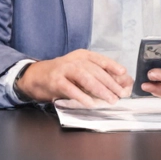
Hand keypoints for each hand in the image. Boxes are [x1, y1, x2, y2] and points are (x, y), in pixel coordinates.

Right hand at [17, 49, 131, 104]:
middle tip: (120, 94)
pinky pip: (71, 89)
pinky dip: (81, 96)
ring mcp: (64, 69)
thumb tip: (121, 83)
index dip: (112, 66)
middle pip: (95, 71)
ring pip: (85, 78)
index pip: (100, 59)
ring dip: (100, 90)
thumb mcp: (80, 72)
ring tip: (110, 99)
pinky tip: (90, 103)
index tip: (123, 74)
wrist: (37, 76)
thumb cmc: (62, 75)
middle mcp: (74, 60)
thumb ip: (97, 77)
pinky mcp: (56, 81)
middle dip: (110, 83)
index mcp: (82, 56)